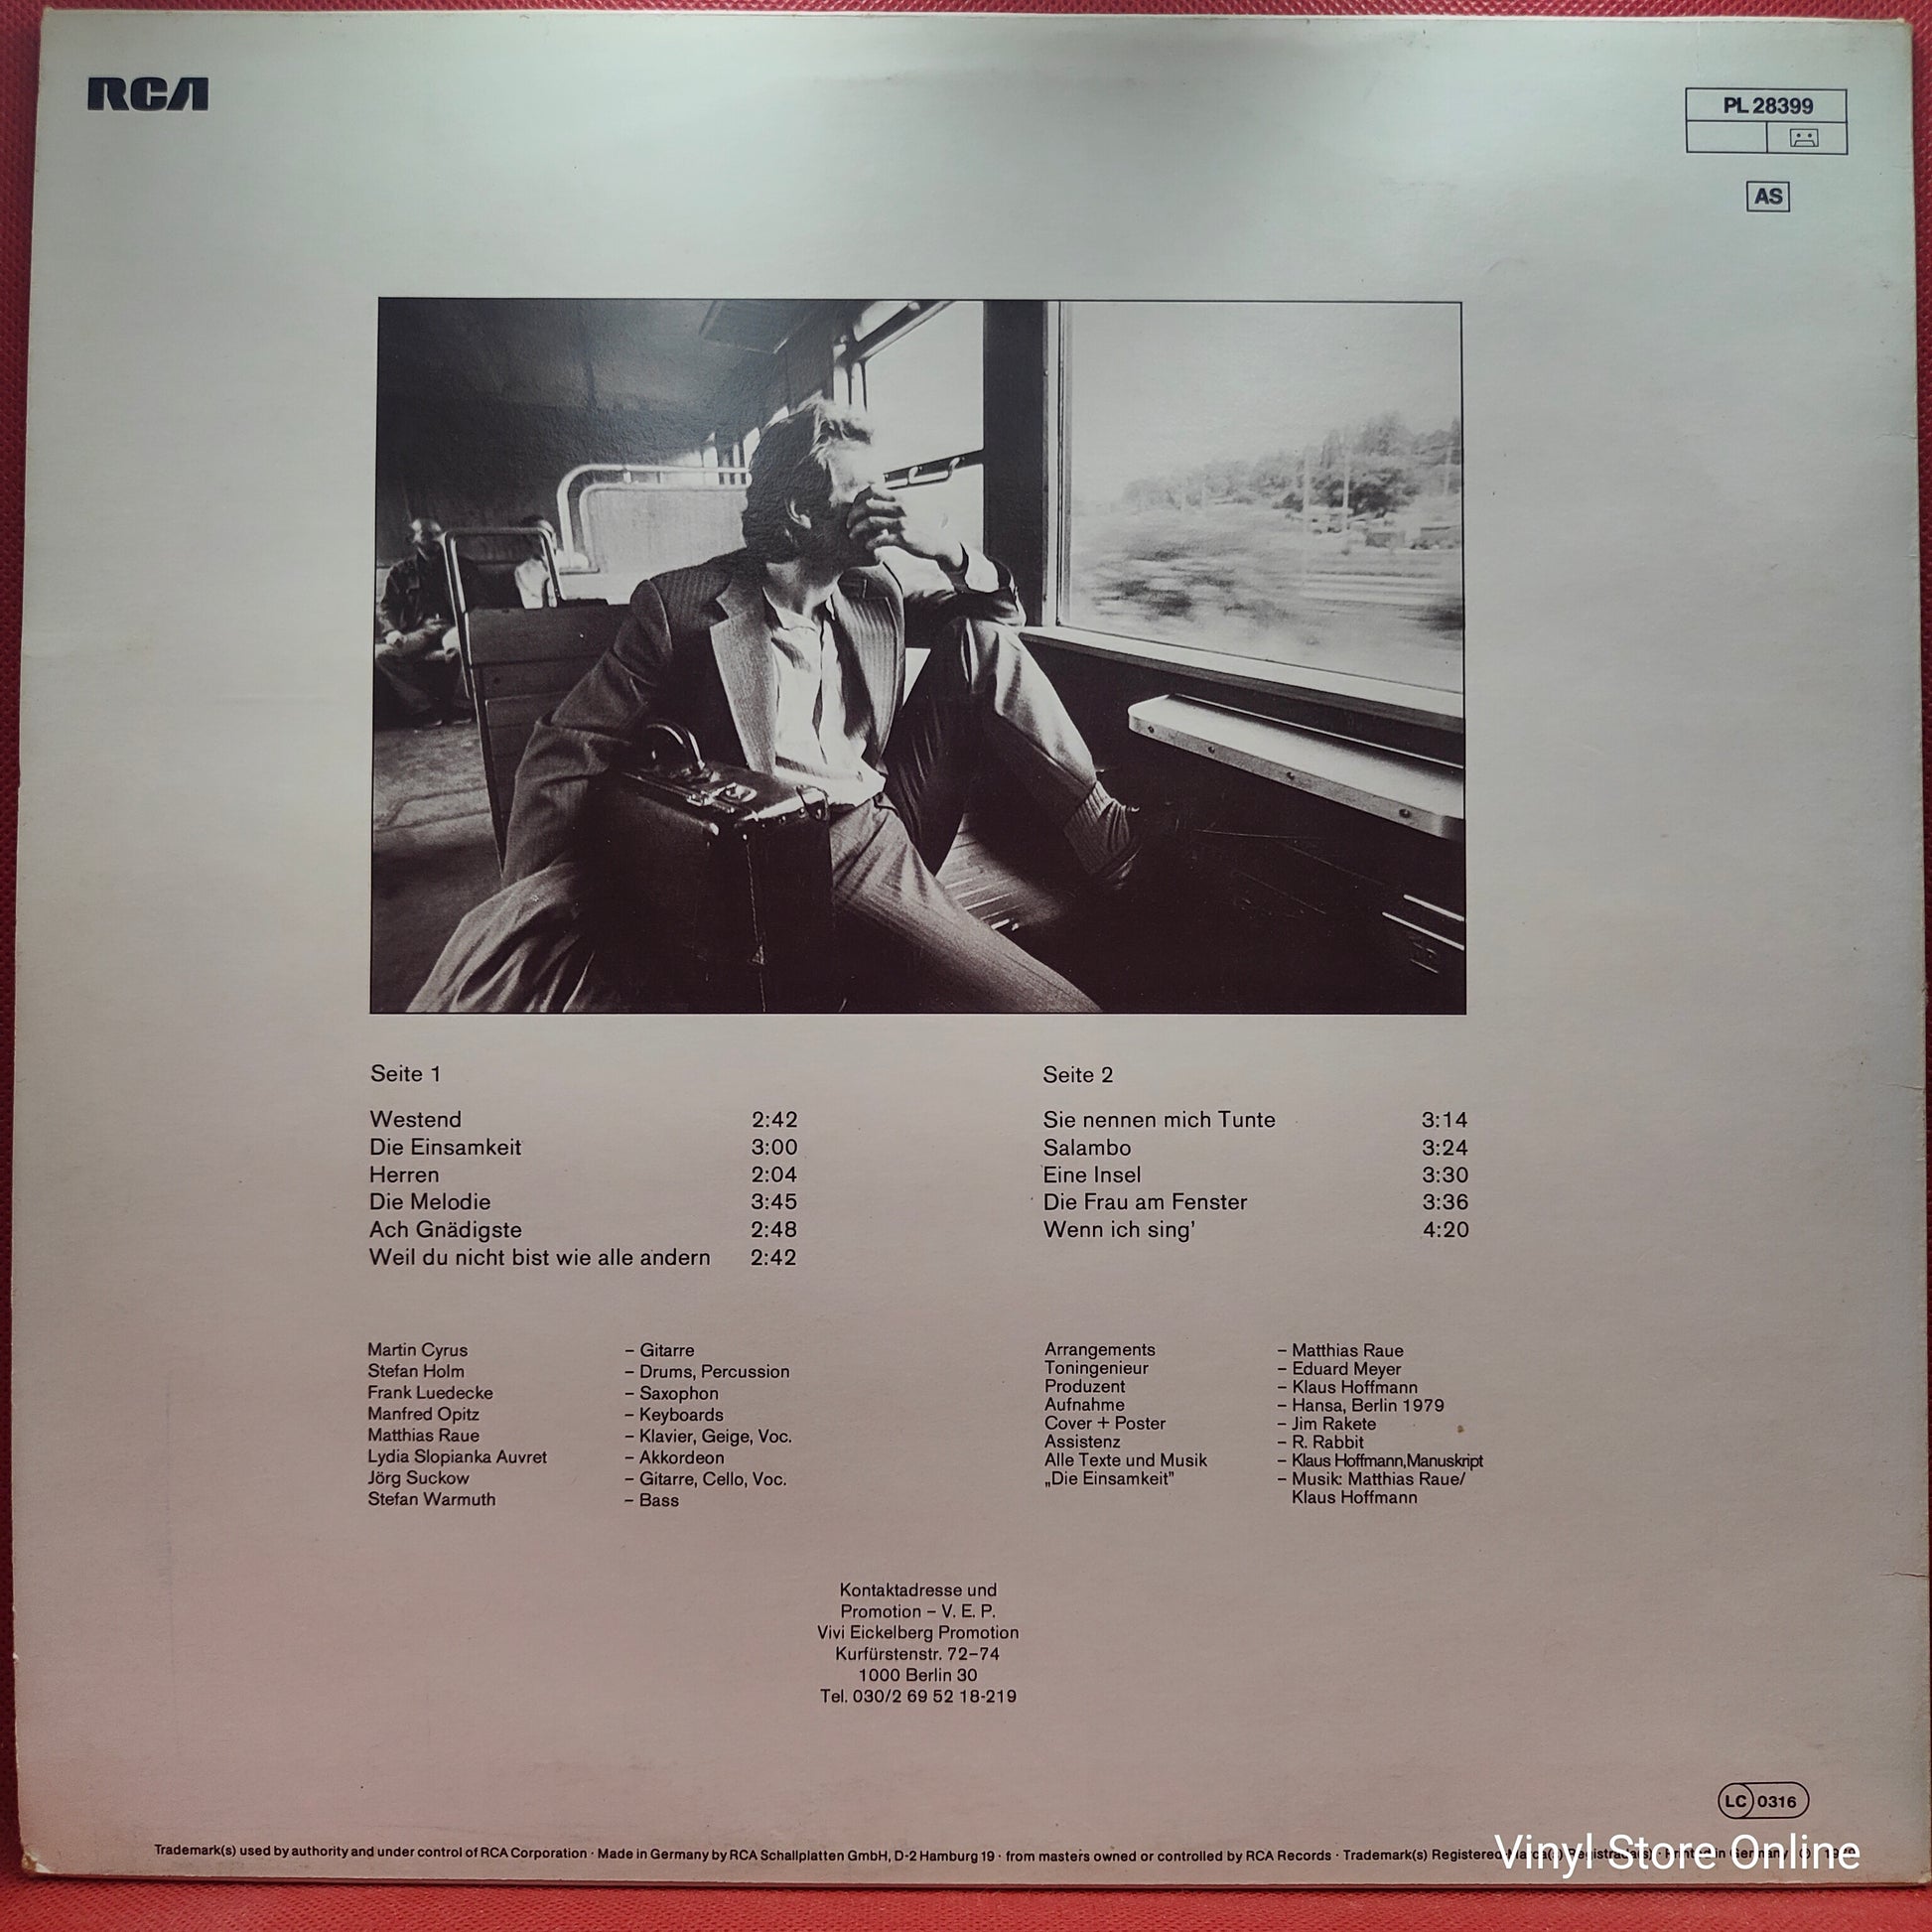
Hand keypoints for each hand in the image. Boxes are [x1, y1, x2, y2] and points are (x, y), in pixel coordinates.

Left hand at [845, 487, 965, 569]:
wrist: (940, 542)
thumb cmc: (921, 526)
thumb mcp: (910, 508)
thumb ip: (894, 502)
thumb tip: (877, 495)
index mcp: (900, 498)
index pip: (872, 490)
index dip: (858, 498)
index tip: (853, 509)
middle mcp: (901, 507)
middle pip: (867, 505)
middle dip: (853, 515)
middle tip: (848, 524)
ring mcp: (902, 523)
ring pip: (871, 522)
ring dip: (857, 529)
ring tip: (853, 536)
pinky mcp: (904, 538)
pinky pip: (880, 539)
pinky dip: (870, 543)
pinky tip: (867, 546)